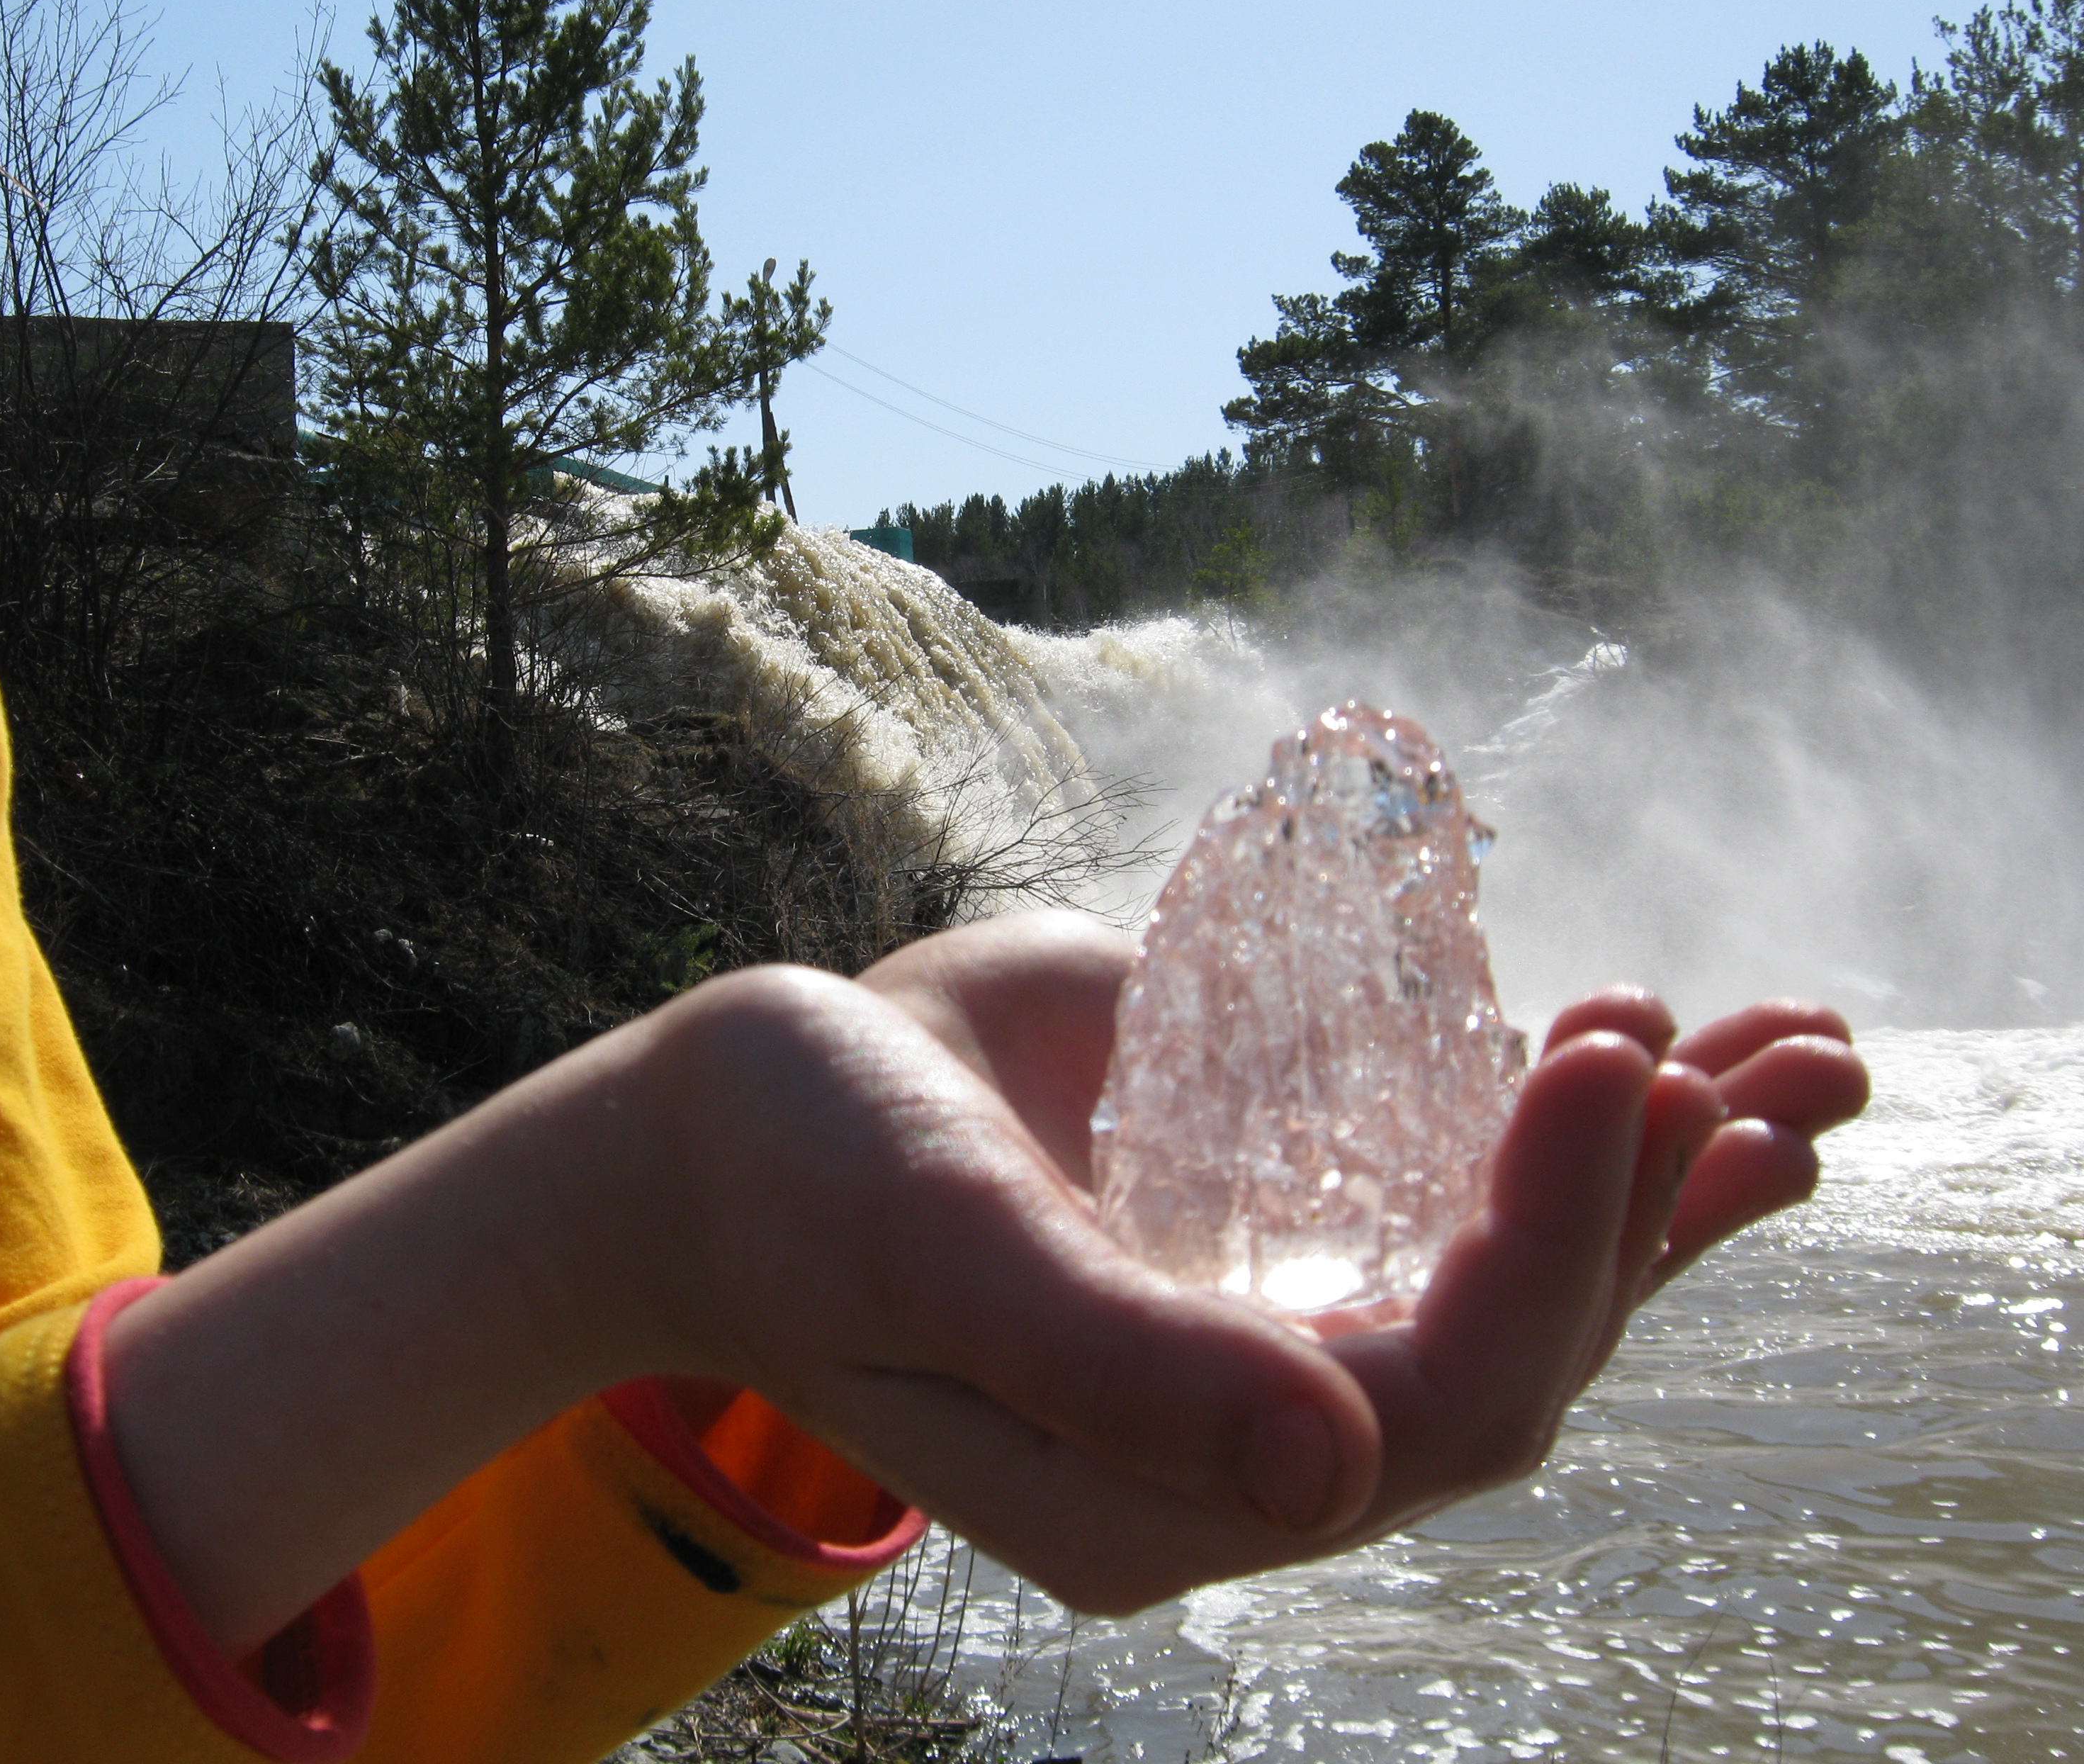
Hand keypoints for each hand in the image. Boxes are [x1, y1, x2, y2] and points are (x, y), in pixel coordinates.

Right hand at [707, 916, 1865, 1609]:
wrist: (733, 1121)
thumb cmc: (797, 1178)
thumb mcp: (932, 1248)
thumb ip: (1110, 1360)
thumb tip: (1338, 1470)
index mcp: (1161, 1489)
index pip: (1427, 1407)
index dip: (1547, 1256)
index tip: (1600, 1064)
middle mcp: (1241, 1429)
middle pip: (1512, 1356)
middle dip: (1641, 1216)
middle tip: (1728, 1064)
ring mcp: (1265, 1322)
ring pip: (1513, 1279)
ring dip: (1664, 1182)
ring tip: (1806, 1063)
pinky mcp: (1268, 1219)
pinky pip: (1455, 1194)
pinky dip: (1575, 1135)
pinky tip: (1684, 1050)